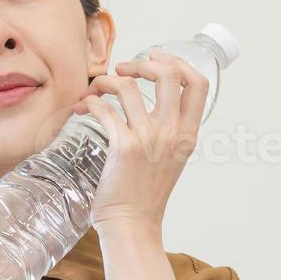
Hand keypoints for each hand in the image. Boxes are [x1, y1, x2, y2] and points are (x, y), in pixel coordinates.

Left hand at [69, 48, 209, 235]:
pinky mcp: (123, 146)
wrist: (131, 223)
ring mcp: (148, 139)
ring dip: (106, 80)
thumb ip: (168, 133)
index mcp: (187, 135)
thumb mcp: (170, 160)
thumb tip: (150, 105)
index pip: (198, 85)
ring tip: (96, 88)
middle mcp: (172, 133)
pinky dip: (89, 103)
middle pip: (168, 75)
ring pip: (129, 86)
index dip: (178, 62)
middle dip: (143, 62)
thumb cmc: (145, 194)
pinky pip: (104, 109)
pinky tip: (82, 108)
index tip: (156, 56)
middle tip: (125, 68)